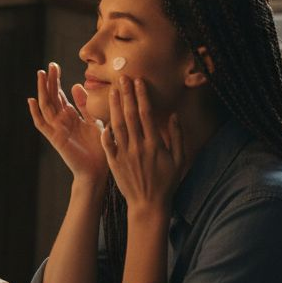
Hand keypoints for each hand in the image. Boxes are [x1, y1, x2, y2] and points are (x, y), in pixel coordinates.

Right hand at [28, 62, 106, 183]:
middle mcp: (60, 122)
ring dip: (42, 90)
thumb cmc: (99, 148)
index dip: (55, 81)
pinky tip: (31, 100)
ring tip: (40, 75)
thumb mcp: (95, 121)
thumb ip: (86, 105)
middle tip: (49, 66)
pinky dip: (35, 113)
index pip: (59, 95)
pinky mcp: (54, 138)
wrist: (97, 170)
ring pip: (45, 106)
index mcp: (70, 117)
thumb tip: (77, 85)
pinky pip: (42, 124)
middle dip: (49, 82)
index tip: (55, 66)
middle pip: (51, 97)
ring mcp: (56, 129)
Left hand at [101, 76, 184, 215]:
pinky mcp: (114, 163)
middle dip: (126, 95)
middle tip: (121, 78)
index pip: (146, 114)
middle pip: (130, 115)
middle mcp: (138, 147)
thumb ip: (177, 136)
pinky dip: (104, 131)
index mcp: (155, 144)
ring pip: (117, 126)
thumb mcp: (179, 159)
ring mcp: (125, 155)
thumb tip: (174, 115)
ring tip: (112, 92)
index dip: (141, 96)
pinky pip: (108, 144)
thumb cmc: (166, 181)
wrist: (148, 204)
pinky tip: (101, 118)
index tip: (138, 81)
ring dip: (114, 107)